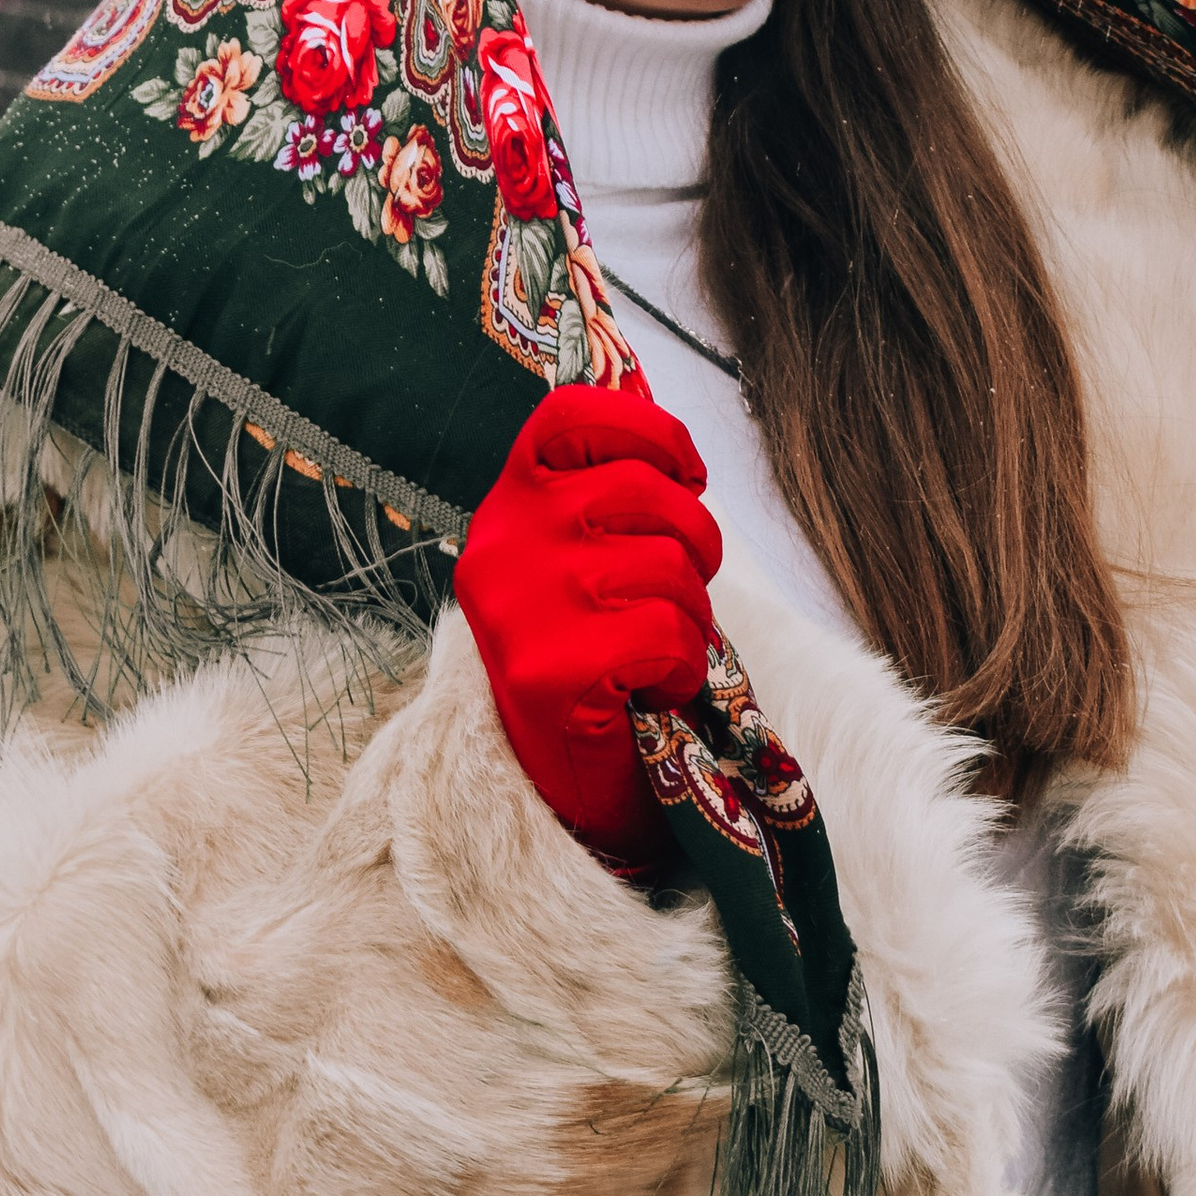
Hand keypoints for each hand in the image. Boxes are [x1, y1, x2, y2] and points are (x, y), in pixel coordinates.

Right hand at [453, 390, 721, 869]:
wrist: (563, 779)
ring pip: (666, 565)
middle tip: (684, 591)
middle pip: (642, 490)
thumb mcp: (585, 558)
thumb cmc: (592, 654)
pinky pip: (665, 635)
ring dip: (690, 614)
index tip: (687, 473)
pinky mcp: (550, 674)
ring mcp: (520, 609)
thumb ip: (609, 495)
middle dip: (695, 540)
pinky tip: (652, 689)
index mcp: (506, 506)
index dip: (650, 432)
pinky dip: (682, 668)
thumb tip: (675, 448)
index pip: (572, 416)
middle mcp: (500, 546)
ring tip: (659, 649)